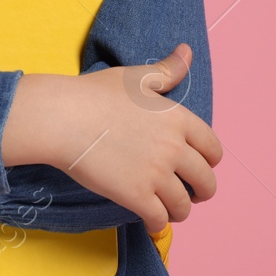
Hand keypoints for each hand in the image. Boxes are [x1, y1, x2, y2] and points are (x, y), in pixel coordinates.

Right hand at [1, 44, 221, 235]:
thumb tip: (188, 51)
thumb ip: (166, 70)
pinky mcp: (136, 196)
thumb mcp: (135, 77)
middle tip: (191, 194)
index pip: (214, 149)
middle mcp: (174, 148)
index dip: (210, 161)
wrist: (62, 118)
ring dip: (180, 211)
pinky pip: (160, 220)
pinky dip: (158, 224)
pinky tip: (151, 221)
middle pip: (206, 181)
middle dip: (202, 192)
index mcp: (178, 119)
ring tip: (169, 209)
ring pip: (184, 206)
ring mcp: (156, 174)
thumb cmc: (94, 94)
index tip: (200, 166)